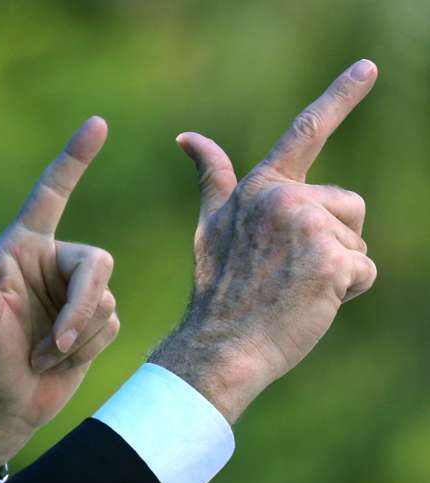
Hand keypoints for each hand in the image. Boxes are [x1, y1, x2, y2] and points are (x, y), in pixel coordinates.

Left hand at [0, 117, 118, 470]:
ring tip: (42, 355)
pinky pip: (112, 322)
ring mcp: (72, 292)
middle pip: (98, 263)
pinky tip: (60, 360)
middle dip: (81, 308)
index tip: (98, 123)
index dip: (74, 158)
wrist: (3, 405)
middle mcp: (52, 262)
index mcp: (23, 247)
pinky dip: (89, 346)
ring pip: (106, 299)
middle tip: (56, 344)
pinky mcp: (91, 320)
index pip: (52, 193)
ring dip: (79, 335)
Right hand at [149, 60, 378, 422]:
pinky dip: (345, 291)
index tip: (367, 67)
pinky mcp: (332, 260)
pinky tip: (308, 302)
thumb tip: (187, 136)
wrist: (220, 344)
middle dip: (332, 239)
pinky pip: (363, 271)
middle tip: (287, 271)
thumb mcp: (210, 225)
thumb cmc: (219, 289)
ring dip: (338, 266)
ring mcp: (309, 227)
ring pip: (357, 240)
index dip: (340, 96)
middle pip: (349, 205)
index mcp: (260, 187)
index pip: (305, 133)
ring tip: (294, 286)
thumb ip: (213, 177)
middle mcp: (285, 198)